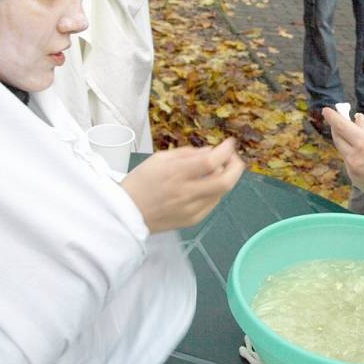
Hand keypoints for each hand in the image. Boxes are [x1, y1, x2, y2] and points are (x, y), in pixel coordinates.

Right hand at [121, 139, 244, 232]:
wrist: (127, 214)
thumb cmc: (141, 182)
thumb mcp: (159, 159)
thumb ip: (188, 153)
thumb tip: (211, 151)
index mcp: (175, 174)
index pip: (210, 161)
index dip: (225, 151)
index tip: (229, 143)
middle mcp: (186, 193)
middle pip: (225, 182)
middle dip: (236, 167)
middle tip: (233, 158)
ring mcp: (191, 209)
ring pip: (222, 192)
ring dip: (224, 177)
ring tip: (215, 170)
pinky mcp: (193, 220)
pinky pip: (213, 202)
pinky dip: (214, 191)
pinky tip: (205, 185)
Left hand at [323, 108, 363, 215]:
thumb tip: (357, 121)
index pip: (342, 127)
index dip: (333, 117)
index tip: (326, 110)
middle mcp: (354, 158)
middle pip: (338, 138)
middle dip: (337, 127)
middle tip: (342, 119)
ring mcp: (353, 172)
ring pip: (344, 151)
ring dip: (347, 141)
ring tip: (361, 137)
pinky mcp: (355, 181)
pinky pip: (349, 163)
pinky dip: (353, 155)